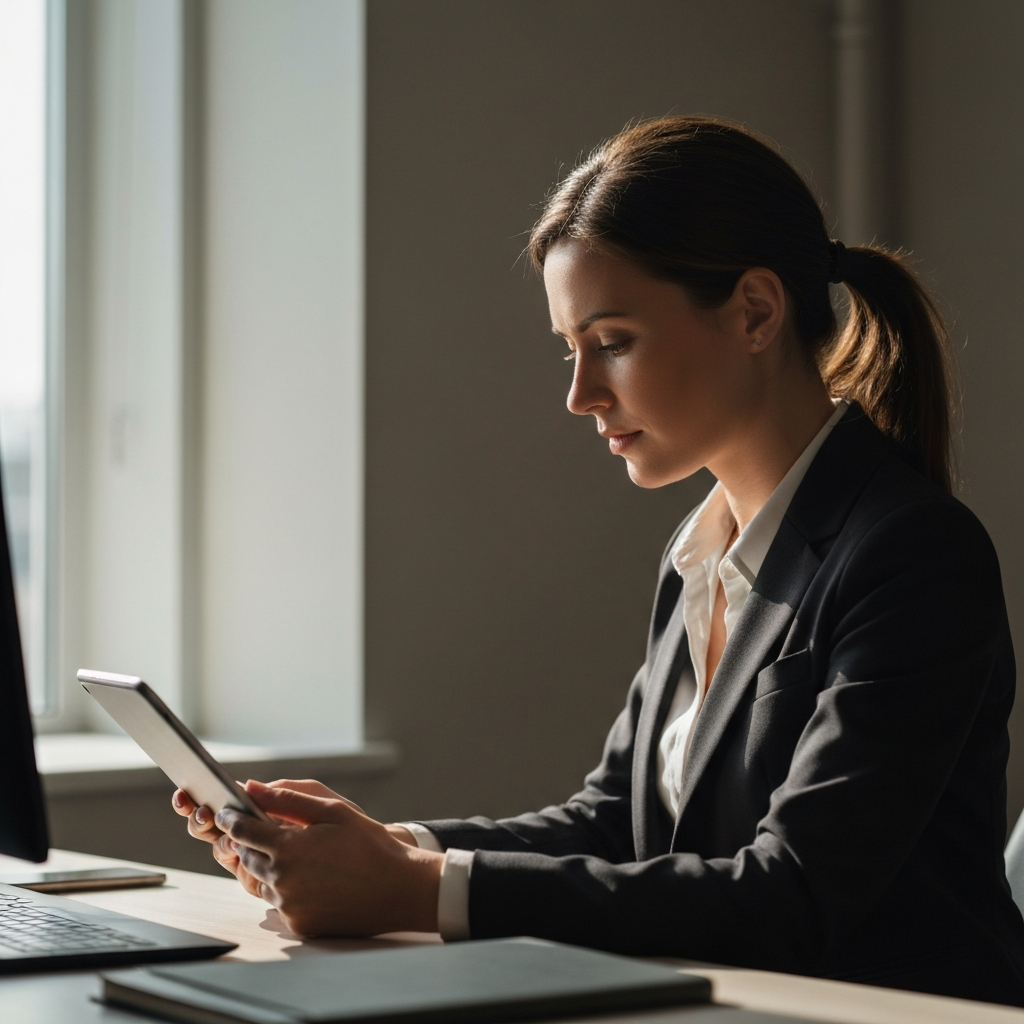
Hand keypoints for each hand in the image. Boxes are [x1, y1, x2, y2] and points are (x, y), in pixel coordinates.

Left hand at [171, 779, 415, 894]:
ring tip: (303, 857)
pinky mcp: (298, 925)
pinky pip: (281, 903)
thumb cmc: (369, 845)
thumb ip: (288, 799)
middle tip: (273, 832)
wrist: (398, 889)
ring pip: (263, 881)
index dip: (232, 818)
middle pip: (248, 856)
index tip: (227, 812)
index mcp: (287, 848)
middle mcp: (281, 880)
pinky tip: (315, 880)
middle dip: (253, 842)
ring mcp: (289, 906)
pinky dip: (289, 890)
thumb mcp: (333, 811)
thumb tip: (252, 787)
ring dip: (272, 866)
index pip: (242, 830)